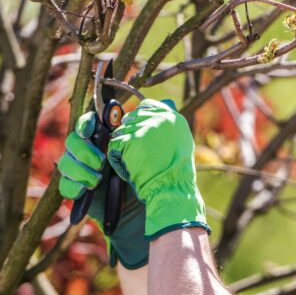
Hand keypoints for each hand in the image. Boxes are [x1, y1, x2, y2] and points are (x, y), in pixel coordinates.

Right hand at [57, 112, 148, 268]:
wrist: (143, 209)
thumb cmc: (146, 176)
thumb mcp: (152, 150)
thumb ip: (156, 126)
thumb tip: (168, 102)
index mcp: (103, 140)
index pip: (86, 124)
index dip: (85, 124)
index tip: (91, 130)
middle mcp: (89, 153)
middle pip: (72, 142)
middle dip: (84, 151)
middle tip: (101, 162)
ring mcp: (81, 172)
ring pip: (66, 163)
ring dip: (80, 169)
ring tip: (97, 179)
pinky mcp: (78, 192)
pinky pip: (64, 186)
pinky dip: (74, 186)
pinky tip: (88, 189)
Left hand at [106, 99, 209, 239]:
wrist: (172, 191)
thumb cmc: (175, 175)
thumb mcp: (181, 143)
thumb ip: (169, 125)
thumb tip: (164, 103)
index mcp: (174, 118)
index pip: (147, 106)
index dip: (138, 120)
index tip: (138, 138)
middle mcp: (161, 118)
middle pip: (131, 118)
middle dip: (129, 137)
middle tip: (136, 156)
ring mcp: (145, 127)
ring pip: (120, 132)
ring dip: (123, 150)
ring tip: (135, 166)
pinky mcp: (132, 140)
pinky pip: (114, 145)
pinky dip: (118, 161)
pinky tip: (129, 171)